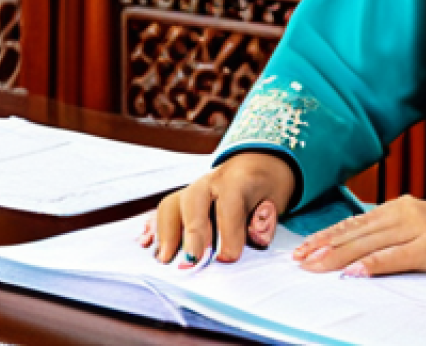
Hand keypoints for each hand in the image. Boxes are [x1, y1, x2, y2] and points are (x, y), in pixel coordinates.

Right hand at [138, 151, 295, 265]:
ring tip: (166, 259)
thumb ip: (266, 220)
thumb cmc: (265, 186)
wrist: (258, 163)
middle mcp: (211, 181)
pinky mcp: (183, 200)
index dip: (229, 233)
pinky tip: (148, 245)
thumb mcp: (277, 198)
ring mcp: (193, 189)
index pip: (229, 204)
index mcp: (237, 179)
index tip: (230, 259)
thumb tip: (255, 238)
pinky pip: (163, 211)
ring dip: (167, 232)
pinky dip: (154, 228)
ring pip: (172, 204)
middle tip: (193, 261)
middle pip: (194, 200)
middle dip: (192, 231)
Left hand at [291, 196, 425, 278]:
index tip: (302, 248)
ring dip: (336, 255)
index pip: (357, 223)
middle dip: (322, 246)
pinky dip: (373, 264)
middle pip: (355, 231)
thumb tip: (372, 256)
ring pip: (368, 242)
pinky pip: (397, 256)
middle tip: (294, 260)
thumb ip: (405, 239)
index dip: (327, 236)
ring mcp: (421, 226)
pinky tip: (353, 273)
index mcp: (406, 206)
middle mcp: (408, 210)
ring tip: (310, 266)